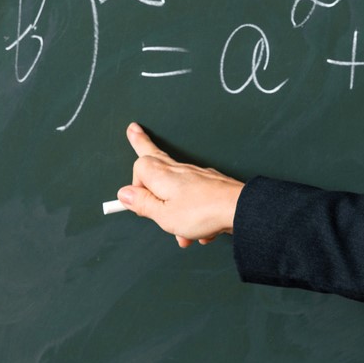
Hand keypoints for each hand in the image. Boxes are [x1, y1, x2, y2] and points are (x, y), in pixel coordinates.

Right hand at [115, 123, 244, 248]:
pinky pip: (196, 200)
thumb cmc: (202, 212)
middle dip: (142, 143)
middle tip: (133, 130)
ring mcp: (195, 174)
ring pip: (177, 189)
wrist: (239, 209)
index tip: (133, 201)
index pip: (138, 168)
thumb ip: (142, 204)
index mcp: (160, 174)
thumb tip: (125, 194)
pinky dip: (196, 217)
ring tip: (181, 230)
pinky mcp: (210, 184)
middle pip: (154, 156)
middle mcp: (177, 169)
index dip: (135, 188)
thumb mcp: (163, 215)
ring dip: (178, 215)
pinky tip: (202, 233)